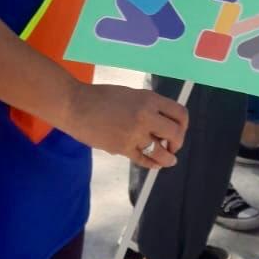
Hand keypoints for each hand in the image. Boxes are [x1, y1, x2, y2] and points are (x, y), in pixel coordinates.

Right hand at [69, 82, 187, 167]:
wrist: (75, 105)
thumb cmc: (100, 97)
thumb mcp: (130, 94)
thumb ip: (148, 106)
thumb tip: (163, 122)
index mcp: (148, 99)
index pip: (180, 114)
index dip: (183, 125)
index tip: (179, 130)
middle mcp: (145, 116)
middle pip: (176, 134)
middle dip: (177, 143)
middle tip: (173, 146)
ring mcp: (134, 133)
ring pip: (162, 152)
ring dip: (168, 158)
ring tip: (169, 160)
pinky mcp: (122, 148)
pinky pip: (144, 160)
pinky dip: (152, 164)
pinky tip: (154, 163)